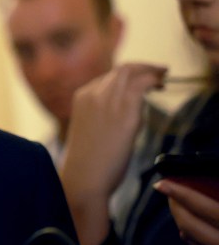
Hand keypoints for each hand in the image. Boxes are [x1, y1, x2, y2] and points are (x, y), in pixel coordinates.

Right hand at [59, 63, 166, 244]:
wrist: (84, 177)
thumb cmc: (87, 160)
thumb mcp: (90, 129)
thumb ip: (102, 115)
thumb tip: (123, 113)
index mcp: (81, 97)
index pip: (108, 77)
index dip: (128, 75)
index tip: (142, 80)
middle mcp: (93, 93)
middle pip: (121, 70)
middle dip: (142, 67)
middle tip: (159, 72)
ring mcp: (108, 101)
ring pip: (131, 72)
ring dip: (150, 71)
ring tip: (163, 77)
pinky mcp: (125, 112)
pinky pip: (141, 85)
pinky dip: (153, 80)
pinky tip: (160, 86)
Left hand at [156, 178, 218, 244]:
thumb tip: (209, 177)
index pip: (203, 208)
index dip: (180, 193)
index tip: (161, 184)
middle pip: (190, 226)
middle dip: (175, 208)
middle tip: (169, 192)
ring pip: (192, 240)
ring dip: (181, 223)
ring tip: (179, 207)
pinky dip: (193, 240)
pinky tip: (191, 231)